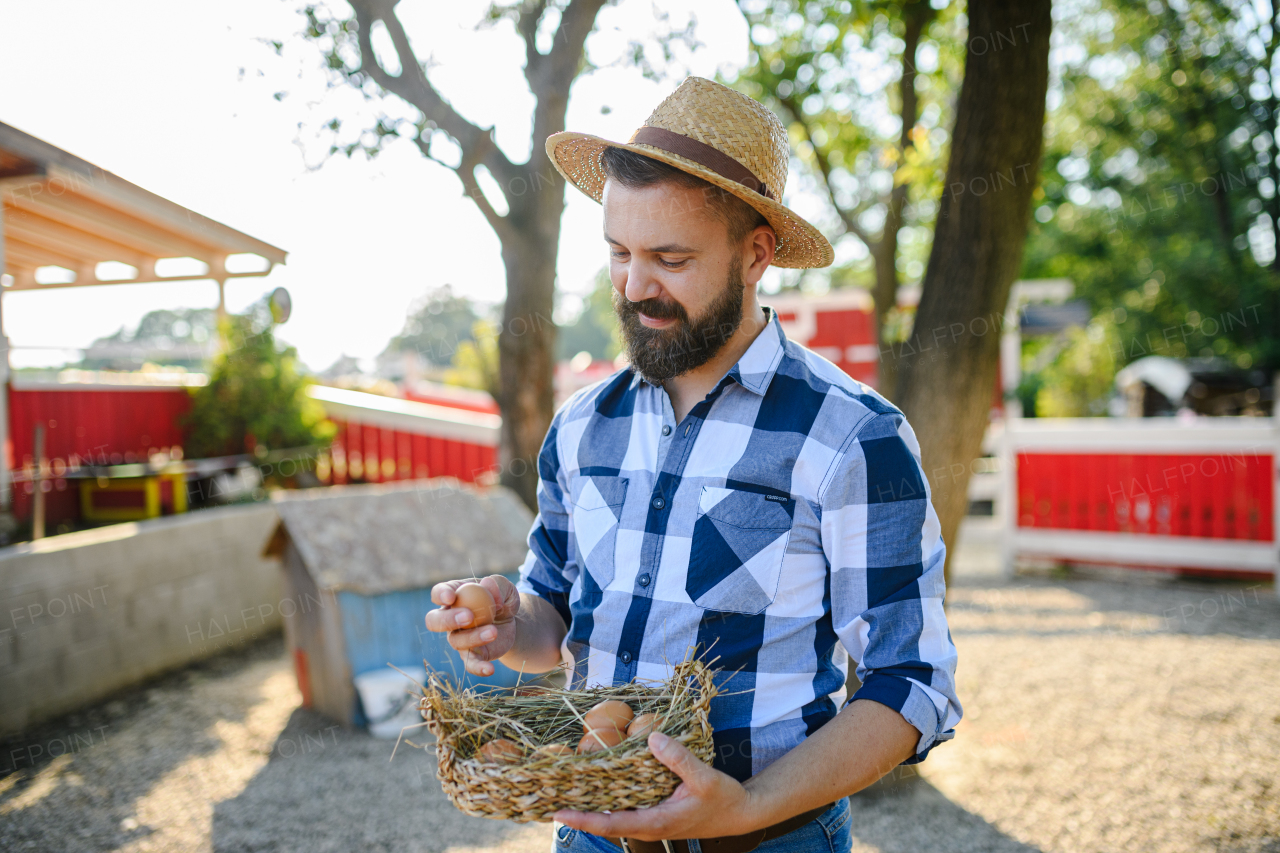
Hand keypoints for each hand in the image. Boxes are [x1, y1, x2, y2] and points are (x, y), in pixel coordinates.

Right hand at [424, 575, 519, 676]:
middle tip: (468, 616)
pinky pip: (469, 664)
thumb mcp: (506, 588)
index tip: (451, 597)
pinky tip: (489, 669)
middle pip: (434, 621)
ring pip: (456, 640)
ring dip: (474, 636)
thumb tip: (487, 585)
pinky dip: (478, 668)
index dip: (440, 594)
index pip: (438, 593)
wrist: (512, 623)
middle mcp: (450, 618)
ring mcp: (458, 638)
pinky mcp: (472, 654)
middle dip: (448, 619)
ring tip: (494, 631)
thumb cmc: (502, 599)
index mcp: (454, 595)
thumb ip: (498, 584)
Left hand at [553, 733, 758, 841]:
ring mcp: (650, 819)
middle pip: (605, 821)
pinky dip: (608, 797)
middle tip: (547, 797)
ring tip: (563, 789)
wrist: (740, 813)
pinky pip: (625, 806)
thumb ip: (678, 759)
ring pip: (613, 814)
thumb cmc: (722, 800)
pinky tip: (597, 782)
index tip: (558, 811)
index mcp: (656, 822)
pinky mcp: (654, 811)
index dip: (584, 818)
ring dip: (590, 805)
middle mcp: (648, 824)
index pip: (612, 824)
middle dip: (578, 811)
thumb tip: (650, 737)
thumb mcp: (704, 778)